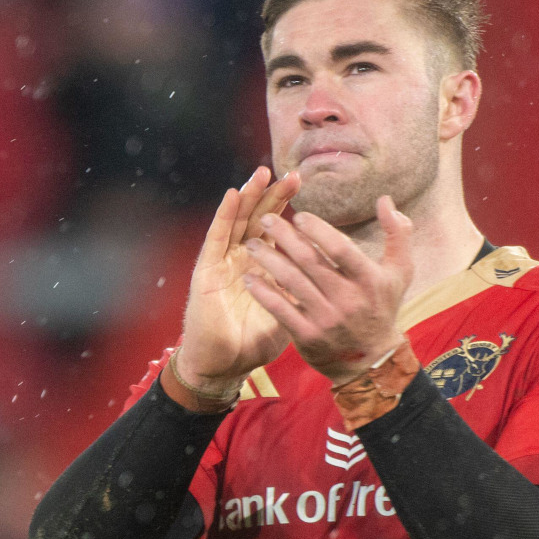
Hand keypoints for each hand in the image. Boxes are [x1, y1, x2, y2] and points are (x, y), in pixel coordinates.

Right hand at [176, 166, 301, 389]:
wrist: (223, 364)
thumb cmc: (253, 342)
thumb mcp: (288, 314)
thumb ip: (304, 291)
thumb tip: (333, 275)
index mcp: (262, 265)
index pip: (277, 229)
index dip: (288, 207)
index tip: (304, 185)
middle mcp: (241, 257)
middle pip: (258, 218)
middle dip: (274, 195)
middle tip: (292, 174)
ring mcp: (223, 260)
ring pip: (237, 220)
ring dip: (249, 196)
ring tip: (263, 174)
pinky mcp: (206, 269)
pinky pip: (216, 237)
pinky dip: (224, 215)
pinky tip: (233, 196)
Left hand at [241, 195, 413, 386]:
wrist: (370, 359)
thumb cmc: (381, 306)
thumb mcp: (400, 271)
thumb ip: (398, 233)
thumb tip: (385, 200)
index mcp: (369, 280)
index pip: (341, 249)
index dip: (318, 230)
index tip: (298, 215)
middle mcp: (348, 300)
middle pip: (310, 262)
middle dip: (285, 237)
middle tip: (266, 218)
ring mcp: (327, 320)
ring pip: (291, 282)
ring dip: (268, 259)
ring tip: (252, 243)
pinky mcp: (308, 337)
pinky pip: (280, 309)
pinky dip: (263, 292)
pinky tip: (249, 277)